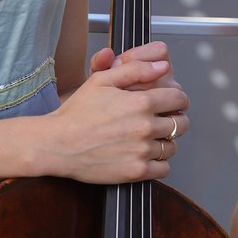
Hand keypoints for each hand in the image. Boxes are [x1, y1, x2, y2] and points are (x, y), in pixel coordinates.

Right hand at [43, 43, 189, 183]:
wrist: (57, 144)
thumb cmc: (77, 112)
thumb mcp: (101, 80)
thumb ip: (136, 69)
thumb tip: (163, 65)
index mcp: (141, 102)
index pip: (179, 99)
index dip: (178, 99)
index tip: (172, 103)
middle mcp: (145, 127)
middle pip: (180, 124)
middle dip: (174, 119)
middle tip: (162, 120)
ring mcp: (142, 151)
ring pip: (172, 146)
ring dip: (165, 142)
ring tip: (149, 138)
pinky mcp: (136, 171)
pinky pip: (164, 168)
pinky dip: (159, 163)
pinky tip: (144, 155)